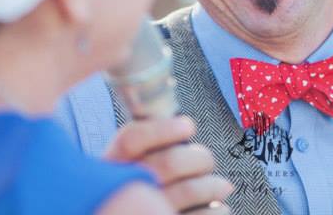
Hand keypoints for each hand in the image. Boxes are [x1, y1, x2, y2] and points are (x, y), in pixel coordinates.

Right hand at [106, 116, 232, 212]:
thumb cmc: (137, 195)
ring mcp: (146, 211)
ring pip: (188, 189)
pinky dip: (216, 211)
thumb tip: (180, 126)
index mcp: (112, 169)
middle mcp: (126, 191)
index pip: (131, 140)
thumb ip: (146, 149)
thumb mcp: (124, 169)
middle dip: (199, 158)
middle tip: (206, 160)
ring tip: (221, 186)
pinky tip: (219, 208)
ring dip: (212, 185)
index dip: (162, 129)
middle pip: (168, 163)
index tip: (187, 126)